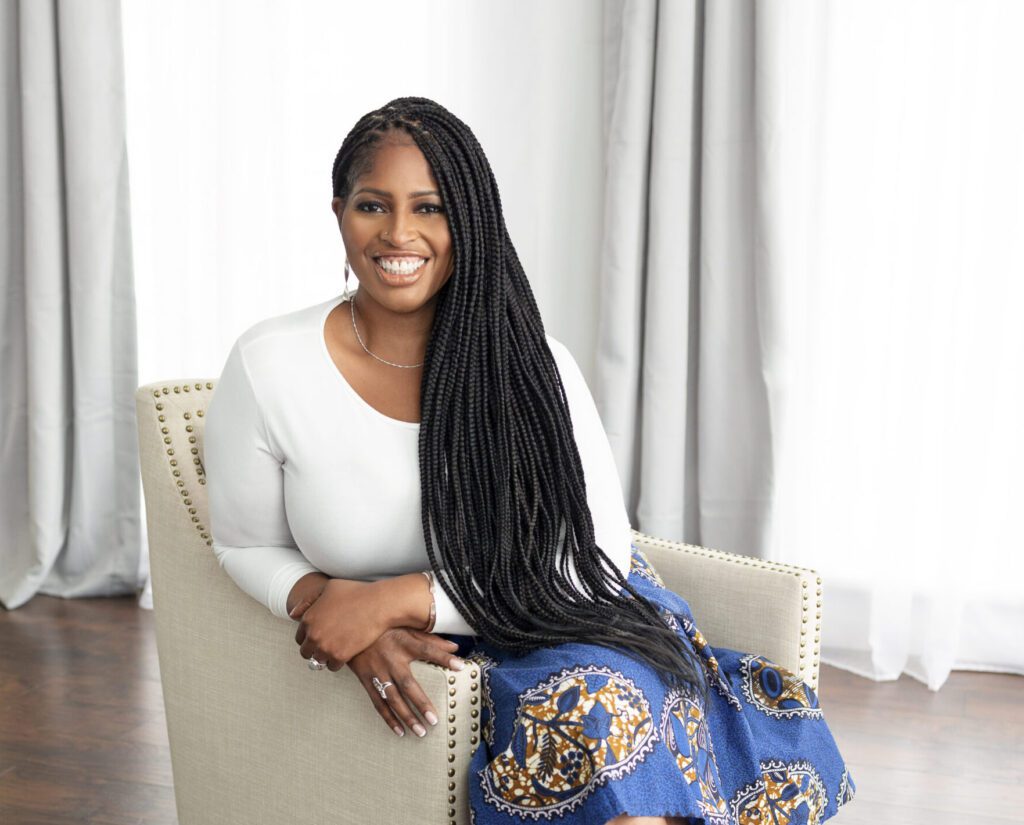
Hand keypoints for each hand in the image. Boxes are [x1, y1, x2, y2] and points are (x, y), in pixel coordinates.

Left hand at [292, 578, 389, 668]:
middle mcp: (313, 634)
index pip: (300, 637)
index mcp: (308, 618)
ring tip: (337, 649)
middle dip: (315, 649)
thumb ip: (308, 600)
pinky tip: (345, 653)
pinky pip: (332, 667)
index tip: (321, 635)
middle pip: (306, 652)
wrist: (378, 604)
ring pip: (317, 661)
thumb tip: (293, 614)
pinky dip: (337, 662)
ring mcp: (325, 646)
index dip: (310, 636)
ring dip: (325, 657)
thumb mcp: (328, 588)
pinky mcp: (339, 656)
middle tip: (329, 644)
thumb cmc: (356, 593)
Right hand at [347, 627, 465, 737]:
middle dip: (421, 703)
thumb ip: (430, 638)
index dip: (443, 657)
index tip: (461, 666)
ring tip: (421, 732)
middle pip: (408, 684)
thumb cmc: (384, 628)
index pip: (427, 649)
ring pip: (392, 699)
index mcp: (403, 642)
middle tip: (434, 720)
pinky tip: (400, 731)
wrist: (349, 629)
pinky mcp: (366, 681)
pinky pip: (378, 703)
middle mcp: (390, 659)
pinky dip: (389, 718)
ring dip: (406, 716)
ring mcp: (377, 672)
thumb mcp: (406, 627)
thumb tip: (455, 647)